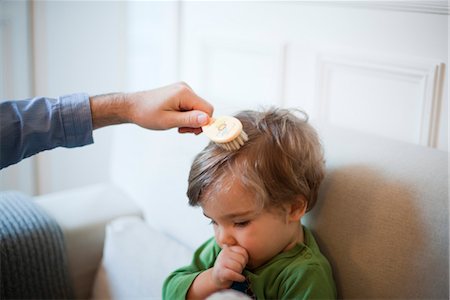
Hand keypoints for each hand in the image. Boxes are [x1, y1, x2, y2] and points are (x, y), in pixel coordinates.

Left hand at [90, 82, 212, 132]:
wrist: (132, 107)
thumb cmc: (147, 114)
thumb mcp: (169, 121)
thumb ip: (189, 120)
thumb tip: (207, 120)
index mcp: (185, 93)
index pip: (207, 109)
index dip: (203, 123)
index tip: (189, 132)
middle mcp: (186, 88)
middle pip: (203, 109)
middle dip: (196, 122)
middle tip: (181, 130)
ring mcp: (183, 90)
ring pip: (198, 109)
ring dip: (190, 120)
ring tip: (176, 125)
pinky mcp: (180, 93)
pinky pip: (191, 106)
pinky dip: (186, 116)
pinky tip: (175, 119)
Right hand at [211, 245, 248, 288]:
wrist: (216, 277)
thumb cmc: (228, 266)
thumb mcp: (233, 256)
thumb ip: (239, 252)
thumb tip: (252, 248)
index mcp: (229, 248)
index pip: (243, 251)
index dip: (246, 259)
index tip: (242, 263)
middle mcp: (224, 253)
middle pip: (241, 260)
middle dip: (242, 266)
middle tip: (239, 269)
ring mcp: (221, 262)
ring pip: (238, 267)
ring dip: (240, 272)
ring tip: (237, 273)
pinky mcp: (220, 272)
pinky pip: (233, 274)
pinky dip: (239, 278)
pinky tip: (240, 278)